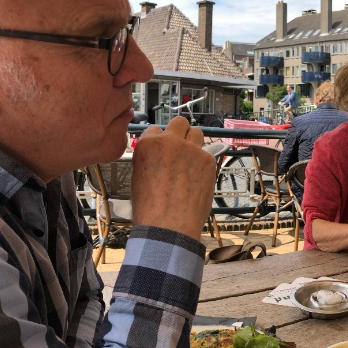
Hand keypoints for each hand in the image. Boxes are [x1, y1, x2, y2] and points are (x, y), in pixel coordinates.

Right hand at [130, 116, 215, 238]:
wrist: (169, 224)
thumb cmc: (150, 207)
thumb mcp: (139, 177)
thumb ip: (150, 159)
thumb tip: (160, 158)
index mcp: (147, 144)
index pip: (156, 130)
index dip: (161, 140)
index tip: (165, 150)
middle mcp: (169, 141)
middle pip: (180, 123)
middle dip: (181, 132)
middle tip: (181, 147)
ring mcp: (191, 149)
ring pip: (197, 133)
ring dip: (194, 143)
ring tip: (191, 160)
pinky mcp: (208, 160)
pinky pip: (208, 154)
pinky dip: (204, 163)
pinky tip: (198, 178)